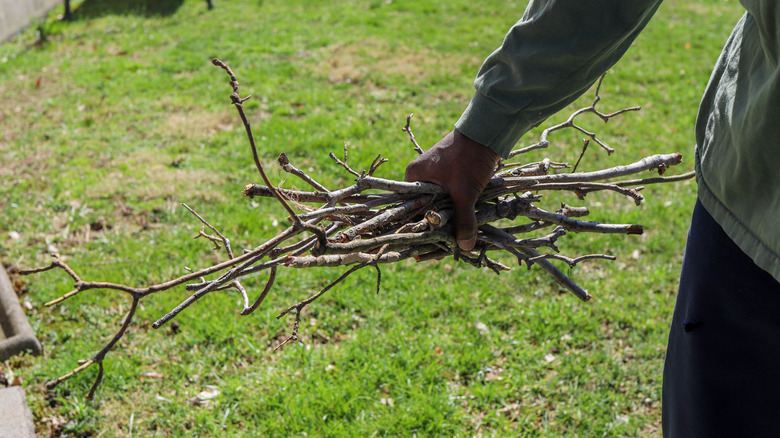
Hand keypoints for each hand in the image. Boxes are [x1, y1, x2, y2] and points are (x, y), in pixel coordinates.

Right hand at [404, 129, 498, 250]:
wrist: (487, 132)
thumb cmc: (469, 158)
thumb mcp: (465, 192)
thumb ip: (463, 220)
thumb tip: (464, 247)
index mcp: (413, 178)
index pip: (410, 212)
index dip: (421, 231)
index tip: (430, 248)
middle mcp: (419, 177)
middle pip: (424, 210)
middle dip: (436, 228)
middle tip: (445, 247)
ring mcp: (434, 176)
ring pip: (438, 205)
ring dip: (448, 219)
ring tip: (455, 238)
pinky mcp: (448, 175)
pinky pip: (448, 198)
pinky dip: (455, 208)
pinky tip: (463, 222)